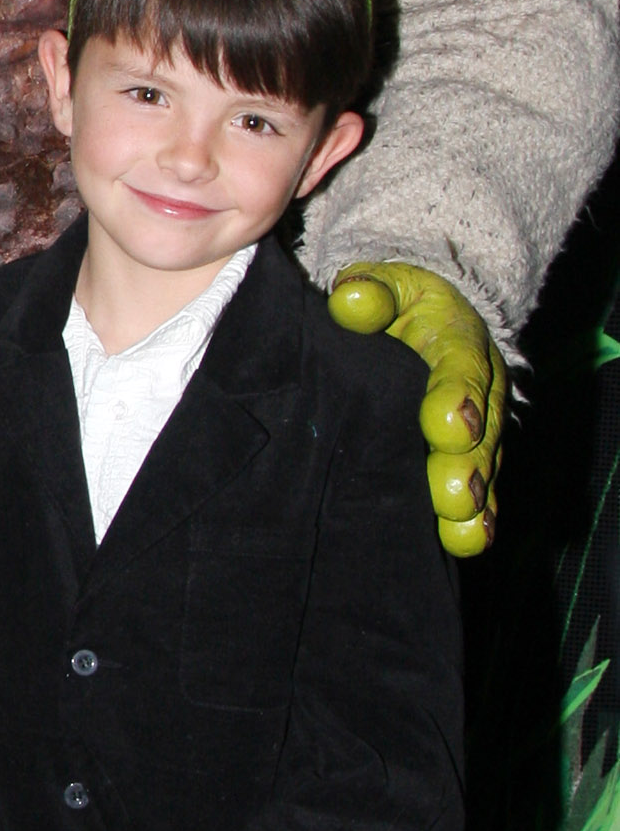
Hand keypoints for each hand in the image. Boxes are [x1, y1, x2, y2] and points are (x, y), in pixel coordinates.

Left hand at [328, 262, 503, 558]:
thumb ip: (371, 292)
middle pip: (478, 432)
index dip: (458, 397)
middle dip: (466, 465)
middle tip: (454, 495)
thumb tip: (350, 300)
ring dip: (473, 503)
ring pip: (480, 470)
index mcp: (457, 343)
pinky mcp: (466, 463)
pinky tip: (465, 543)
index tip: (448, 424)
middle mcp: (478, 392)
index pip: (460, 369)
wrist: (421, 324)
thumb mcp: (385, 287)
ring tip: (462, 529)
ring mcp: (476, 432)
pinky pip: (476, 494)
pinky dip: (473, 520)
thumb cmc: (394, 308)